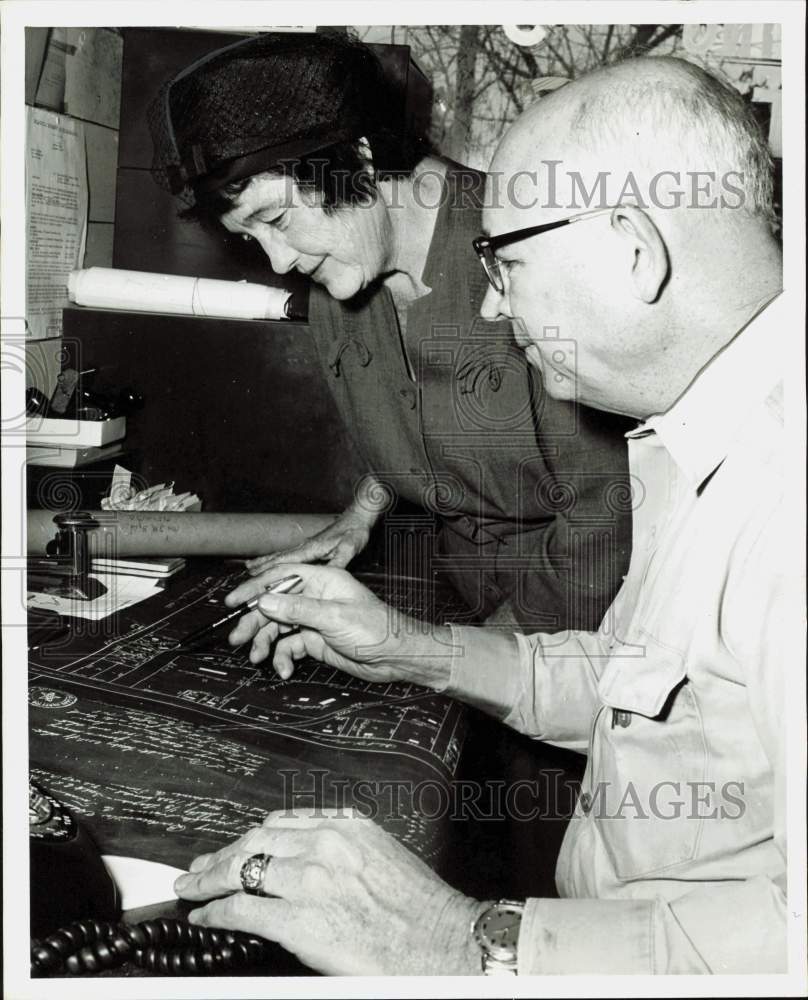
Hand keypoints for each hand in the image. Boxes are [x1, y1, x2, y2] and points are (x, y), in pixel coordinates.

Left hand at [174, 809, 482, 975]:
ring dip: (209, 881)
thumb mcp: (383, 852)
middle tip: (199, 866)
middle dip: (221, 855)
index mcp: (345, 826)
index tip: (235, 845)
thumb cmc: (422, 908)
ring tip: (193, 888)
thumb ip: (345, 845)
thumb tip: (309, 854)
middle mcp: (324, 845)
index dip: (250, 836)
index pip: (280, 823)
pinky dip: (216, 913)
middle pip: (254, 841)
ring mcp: (309, 881)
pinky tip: (205, 917)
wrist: (442, 941)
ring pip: (241, 870)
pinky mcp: (299, 920)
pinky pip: (242, 910)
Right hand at [226, 563, 451, 687]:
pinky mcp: (315, 640)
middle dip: (254, 621)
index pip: (280, 577)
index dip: (255, 588)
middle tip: (237, 638)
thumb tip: (265, 601)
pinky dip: (283, 657)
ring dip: (265, 642)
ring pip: (279, 627)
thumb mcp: (335, 617)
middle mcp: (314, 597)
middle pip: (274, 605)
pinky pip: (290, 646)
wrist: (396, 657)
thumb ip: (298, 610)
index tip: (233, 602)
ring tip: (257, 657)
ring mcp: (314, 619)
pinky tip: (284, 669)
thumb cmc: (376, 629)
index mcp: (321, 581)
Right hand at [245, 504, 377, 576]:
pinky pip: (288, 556)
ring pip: (280, 556)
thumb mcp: (350, 546)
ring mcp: (306, 546)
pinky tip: (272, 563)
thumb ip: (339, 559)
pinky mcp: (310, 547)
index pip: (285, 561)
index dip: (268, 570)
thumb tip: (330, 572)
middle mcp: (305, 547)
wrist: (358, 516)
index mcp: (312, 549)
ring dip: (264, 563)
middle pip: (277, 559)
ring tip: (249, 568)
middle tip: (243, 576)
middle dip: (260, 568)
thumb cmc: (354, 530)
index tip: (252, 577)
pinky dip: (276, 560)